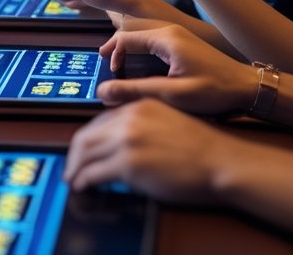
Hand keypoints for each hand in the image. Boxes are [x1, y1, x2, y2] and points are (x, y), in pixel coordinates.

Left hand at [65, 99, 233, 201]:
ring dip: (75, 168)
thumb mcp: (170, 120)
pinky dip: (83, 181)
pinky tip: (83, 186)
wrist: (219, 160)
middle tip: (72, 166)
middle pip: (86, 135)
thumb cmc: (203, 146)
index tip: (85, 149)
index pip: (101, 120)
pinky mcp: (128, 164)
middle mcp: (129, 119)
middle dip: (75, 153)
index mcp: (140, 106)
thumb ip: (146, 124)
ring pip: (84, 153)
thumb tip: (126, 141)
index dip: (89, 137)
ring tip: (73, 178)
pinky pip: (93, 173)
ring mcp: (127, 140)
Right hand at [95, 24, 255, 115]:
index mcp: (166, 39)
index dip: (112, 54)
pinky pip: (155, 39)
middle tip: (106, 66)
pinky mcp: (185, 42)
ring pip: (143, 34)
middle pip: (133, 31)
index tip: (110, 74)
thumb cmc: (214, 91)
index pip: (126, 37)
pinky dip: (141, 49)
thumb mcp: (173, 94)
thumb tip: (104, 92)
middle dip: (116, 47)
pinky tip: (141, 65)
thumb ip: (137, 91)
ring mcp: (179, 35)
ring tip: (119, 66)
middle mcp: (171, 31)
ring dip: (128, 47)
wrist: (247, 86)